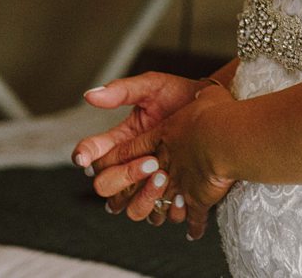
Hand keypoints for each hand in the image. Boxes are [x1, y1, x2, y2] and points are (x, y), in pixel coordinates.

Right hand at [90, 82, 237, 240]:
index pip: (90, 154)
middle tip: (150, 161)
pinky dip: (164, 208)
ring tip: (163, 176)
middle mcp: (128, 166)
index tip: (85, 158)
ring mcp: (147, 184)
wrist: (218, 107)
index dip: (84, 156)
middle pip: (105, 186)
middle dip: (122, 177)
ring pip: (128, 208)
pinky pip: (157, 215)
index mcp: (120, 141)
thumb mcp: (153, 87)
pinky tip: (178, 194)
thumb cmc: (182, 95)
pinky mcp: (168, 196)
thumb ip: (122, 91)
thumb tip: (89, 96)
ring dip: (142, 197)